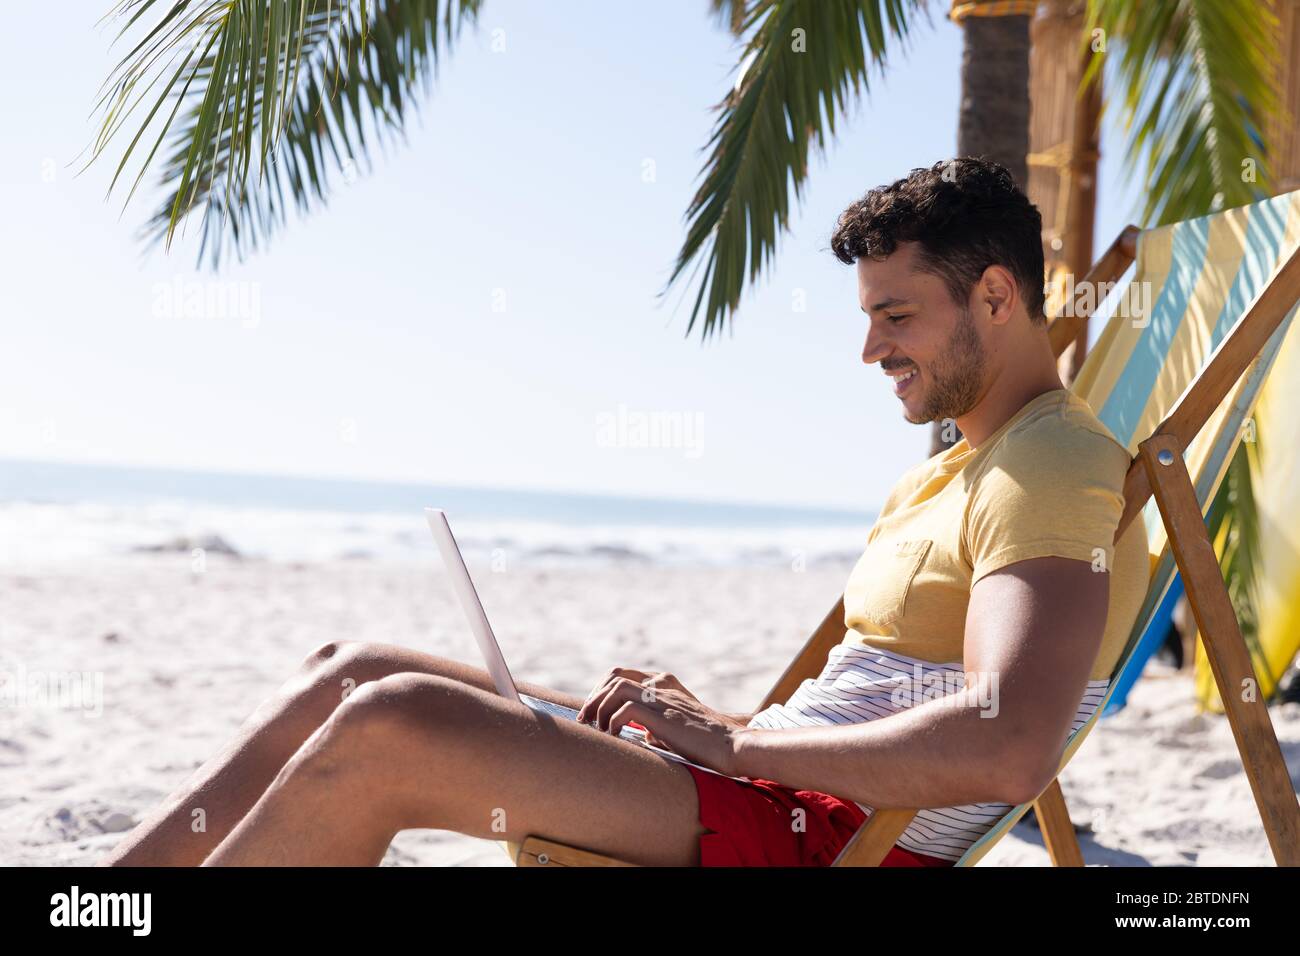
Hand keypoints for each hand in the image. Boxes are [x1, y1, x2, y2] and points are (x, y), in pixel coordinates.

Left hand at [576, 667, 748, 775]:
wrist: (734, 745)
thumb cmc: (707, 743)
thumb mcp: (676, 727)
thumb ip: (655, 724)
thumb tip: (635, 734)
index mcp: (666, 684)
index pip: (623, 675)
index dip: (602, 691)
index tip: (593, 711)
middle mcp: (662, 686)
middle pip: (614, 676)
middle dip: (594, 697)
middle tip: (586, 720)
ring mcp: (663, 698)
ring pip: (617, 687)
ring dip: (599, 707)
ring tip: (596, 729)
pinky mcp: (664, 716)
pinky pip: (626, 709)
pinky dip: (613, 722)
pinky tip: (614, 736)